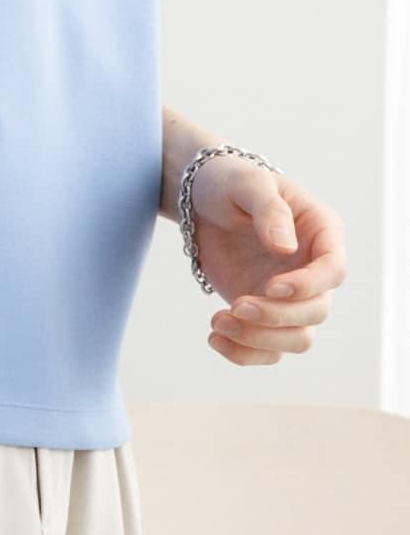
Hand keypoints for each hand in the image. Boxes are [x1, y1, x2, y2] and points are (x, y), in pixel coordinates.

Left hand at [187, 157, 347, 364]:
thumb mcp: (247, 183)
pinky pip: (268, 349)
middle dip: (277, 317)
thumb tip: (287, 248)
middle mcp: (313, 269)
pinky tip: (214, 338)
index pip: (333, 271)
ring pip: (297, 338)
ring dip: (260, 340)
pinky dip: (245, 353)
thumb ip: (269, 210)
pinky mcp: (266, 313)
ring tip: (217, 322)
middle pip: (316, 312)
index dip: (308, 286)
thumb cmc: (230, 182)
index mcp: (322, 232)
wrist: (200, 199)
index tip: (271, 287)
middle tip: (235, 306)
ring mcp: (291, 296)